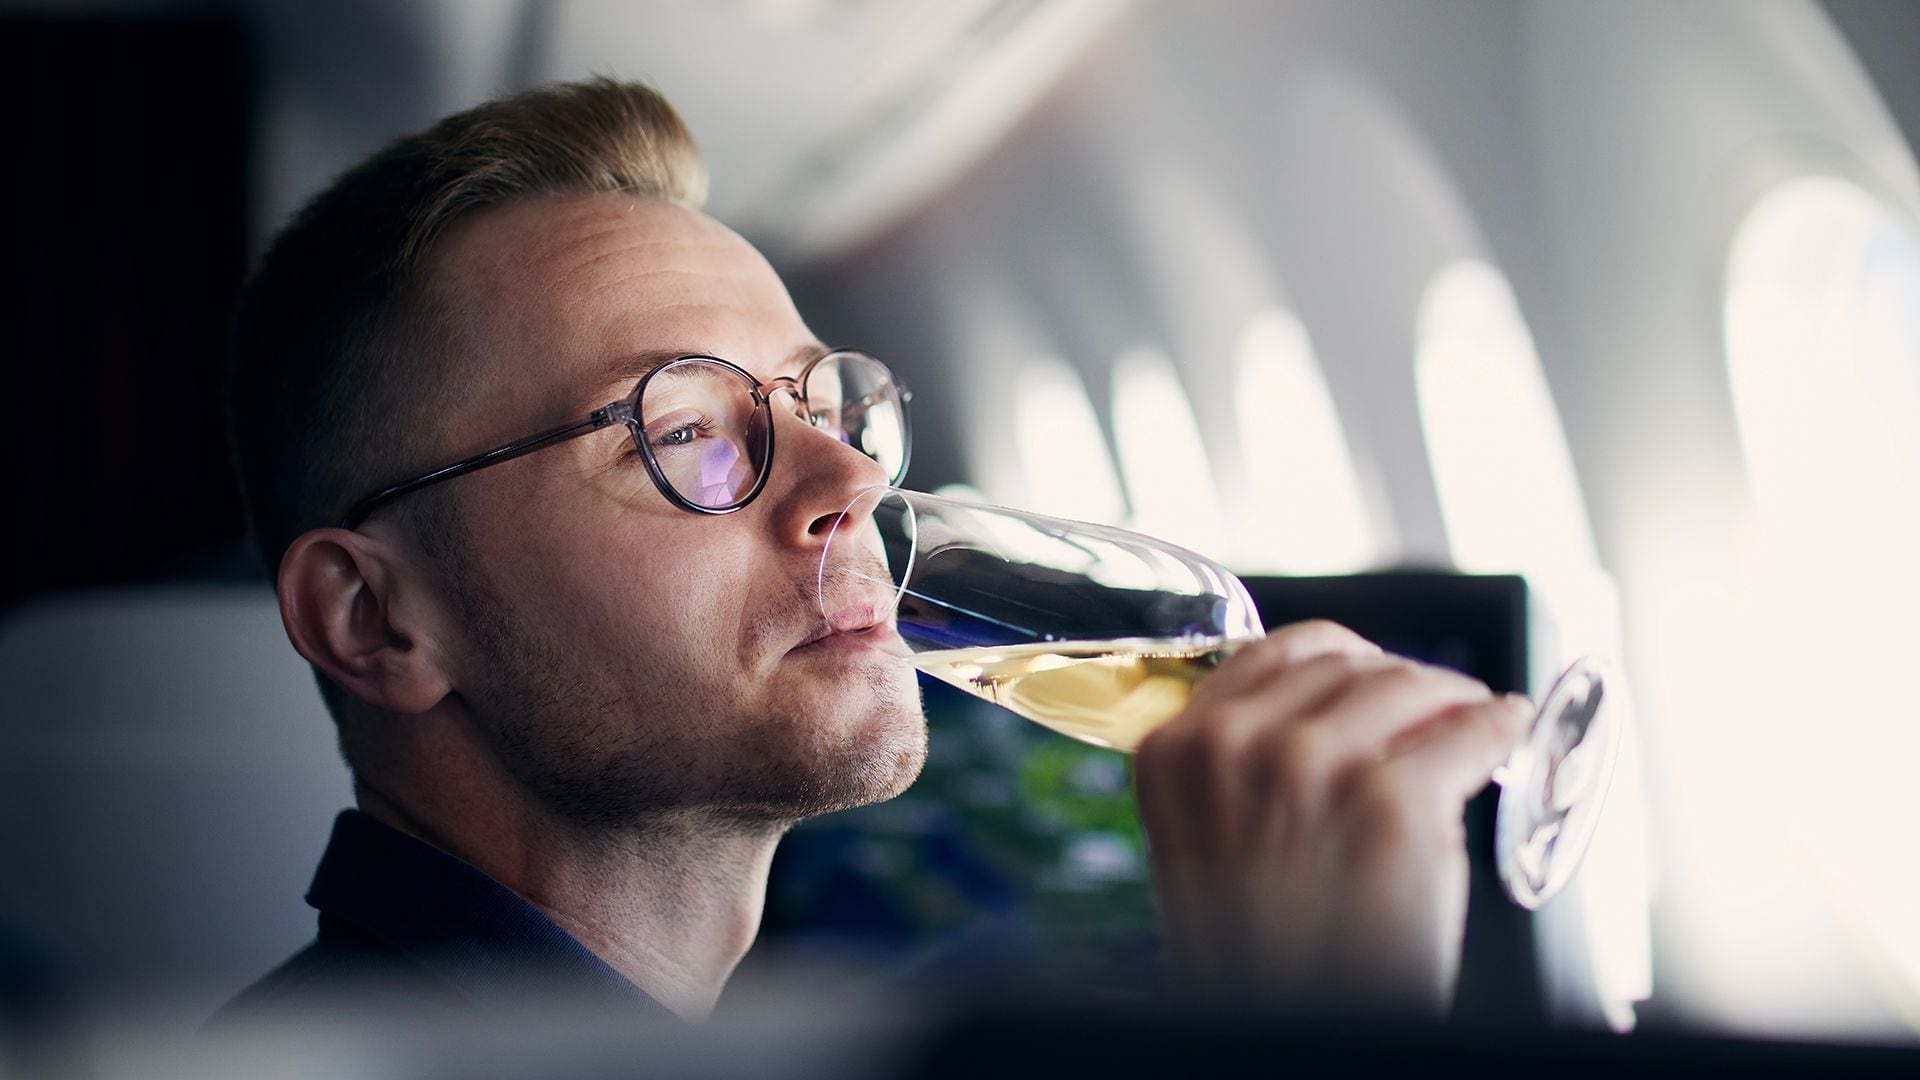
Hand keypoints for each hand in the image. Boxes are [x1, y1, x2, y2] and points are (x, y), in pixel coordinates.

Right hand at [1133, 620, 1530, 1016]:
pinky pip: (1471, 731)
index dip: (1339, 656)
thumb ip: (1239, 765)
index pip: (1272, 652)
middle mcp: (1236, 746)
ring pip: (1409, 683)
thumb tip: (1331, 705)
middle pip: (1348, 662)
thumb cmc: (1255, 958)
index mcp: (1176, 750)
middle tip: (1438, 703)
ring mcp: (1314, 767)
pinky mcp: (1393, 803)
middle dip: (1401, 679)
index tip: (1373, 668)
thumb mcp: (1207, 842)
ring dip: (1455, 696)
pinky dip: (1501, 726)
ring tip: (1476, 717)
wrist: (1283, 1030)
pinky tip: (1509, 733)